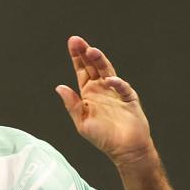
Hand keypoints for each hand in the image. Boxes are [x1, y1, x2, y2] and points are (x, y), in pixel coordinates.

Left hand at [55, 36, 155, 167]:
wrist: (125, 149)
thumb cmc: (103, 137)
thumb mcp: (81, 122)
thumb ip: (72, 105)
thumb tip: (59, 87)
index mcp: (89, 94)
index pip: (81, 71)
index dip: (76, 57)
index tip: (72, 42)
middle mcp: (102, 89)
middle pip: (93, 67)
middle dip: (85, 53)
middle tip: (77, 40)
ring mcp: (116, 92)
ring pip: (107, 72)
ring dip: (99, 61)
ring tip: (91, 50)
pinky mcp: (129, 98)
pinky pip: (123, 88)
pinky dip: (117, 83)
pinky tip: (109, 79)